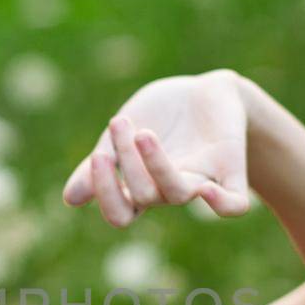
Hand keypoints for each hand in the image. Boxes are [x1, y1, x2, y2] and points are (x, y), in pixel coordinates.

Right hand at [62, 70, 251, 226]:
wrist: (207, 91)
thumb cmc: (160, 114)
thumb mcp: (122, 133)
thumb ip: (99, 164)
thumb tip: (70, 199)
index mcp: (141, 187)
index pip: (121, 213)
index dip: (107, 193)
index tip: (98, 156)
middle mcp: (170, 191)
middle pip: (145, 197)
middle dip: (128, 160)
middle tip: (121, 123)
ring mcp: (201, 181)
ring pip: (178, 194)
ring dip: (157, 165)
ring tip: (144, 133)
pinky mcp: (232, 172)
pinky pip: (234, 206)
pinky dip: (221, 204)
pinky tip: (206, 189)